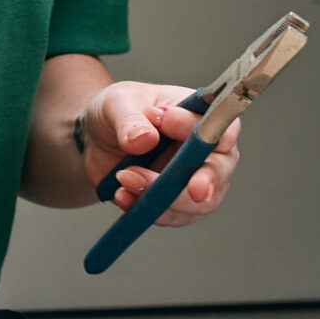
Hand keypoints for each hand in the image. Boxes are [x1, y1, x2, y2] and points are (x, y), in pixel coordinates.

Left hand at [79, 79, 241, 224]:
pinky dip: (145, 209)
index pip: (220, 126)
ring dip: (162, 195)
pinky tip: (121, 194)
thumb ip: (130, 119)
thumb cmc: (120, 110)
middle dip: (204, 181)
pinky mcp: (174, 204)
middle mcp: (207, 151)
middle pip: (219, 171)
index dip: (200, 130)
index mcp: (202, 116)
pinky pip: (169, 216)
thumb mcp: (118, 102)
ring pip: (196, 204)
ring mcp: (193, 181)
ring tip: (125, 177)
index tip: (160, 119)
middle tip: (194, 189)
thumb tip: (145, 139)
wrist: (99, 139)